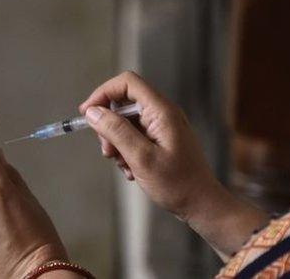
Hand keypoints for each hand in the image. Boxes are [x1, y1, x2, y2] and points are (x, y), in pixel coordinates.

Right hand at [79, 72, 266, 257]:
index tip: (88, 113)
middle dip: (109, 125)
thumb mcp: (141, 158)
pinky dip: (127, 152)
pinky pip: (134, 137)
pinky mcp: (161, 140)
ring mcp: (162, 127)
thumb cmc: (177, 184)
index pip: (127, 83)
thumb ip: (116, 131)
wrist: (201, 205)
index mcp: (162, 111)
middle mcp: (163, 114)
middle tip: (108, 151)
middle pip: (124, 104)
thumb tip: (93, 112)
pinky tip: (132, 171)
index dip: (104, 93)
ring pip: (126, 123)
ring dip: (117, 143)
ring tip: (124, 165)